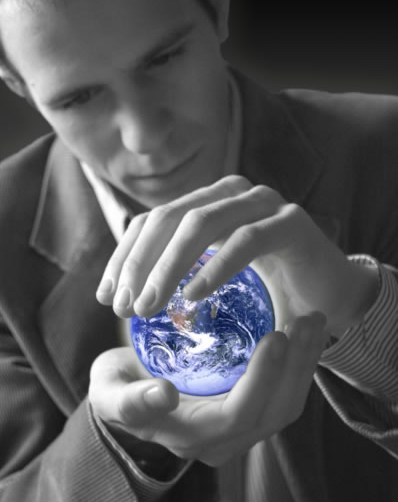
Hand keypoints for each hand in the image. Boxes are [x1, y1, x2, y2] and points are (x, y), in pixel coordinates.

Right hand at [89, 312, 327, 466]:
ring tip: (313, 319)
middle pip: (275, 411)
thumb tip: (164, 395)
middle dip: (298, 366)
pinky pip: (285, 391)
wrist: (128, 395)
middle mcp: (225, 440)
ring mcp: (242, 427)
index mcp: (193, 437)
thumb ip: (130, 400)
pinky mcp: (251, 409)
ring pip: (287, 403)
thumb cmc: (117, 389)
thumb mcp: (109, 391)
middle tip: (306, 318)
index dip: (262, 379)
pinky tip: (303, 329)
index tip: (275, 335)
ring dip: (306, 362)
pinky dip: (300, 361)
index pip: (238, 414)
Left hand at [96, 175, 377, 335]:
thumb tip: (124, 295)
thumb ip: (177, 277)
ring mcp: (263, 203)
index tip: (106, 296)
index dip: (124, 256)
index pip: (153, 221)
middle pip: (169, 218)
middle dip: (139, 263)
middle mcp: (231, 194)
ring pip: (201, 224)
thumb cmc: (267, 292)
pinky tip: (193, 297)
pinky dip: (216, 267)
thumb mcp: (213, 282)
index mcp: (207, 204)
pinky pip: (245, 240)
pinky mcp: (291, 222)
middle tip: (123, 308)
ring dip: (168, 267)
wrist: (329, 297)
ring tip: (149, 307)